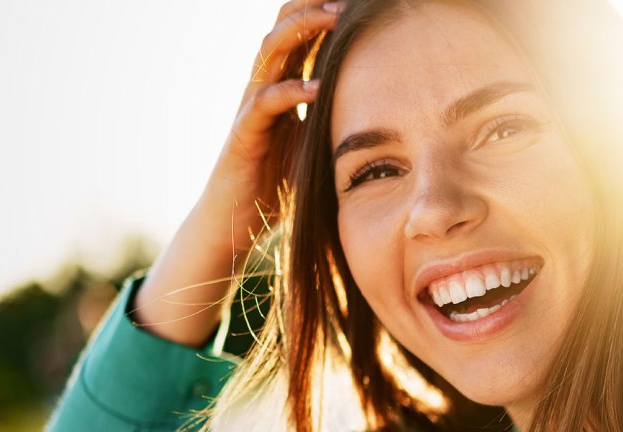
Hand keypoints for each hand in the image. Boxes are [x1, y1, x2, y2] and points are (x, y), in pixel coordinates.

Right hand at [205, 0, 343, 249]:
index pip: (301, 33)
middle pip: (283, 27)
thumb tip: (384, 113)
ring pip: (271, 52)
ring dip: (302, 30)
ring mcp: (251, 106)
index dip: (323, 12)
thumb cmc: (279, 181)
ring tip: (333, 18)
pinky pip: (265, 103)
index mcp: (283, 83)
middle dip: (313, 6)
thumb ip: (338, 119)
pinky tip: (317, 87)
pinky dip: (291, 91)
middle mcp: (264, 86)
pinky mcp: (243, 133)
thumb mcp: (318, 142)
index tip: (358, 2)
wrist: (238, 219)